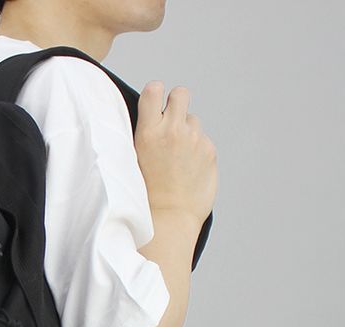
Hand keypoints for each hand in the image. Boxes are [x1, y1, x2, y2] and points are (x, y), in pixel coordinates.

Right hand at [134, 81, 217, 228]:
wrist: (169, 219)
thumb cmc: (147, 194)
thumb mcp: (135, 160)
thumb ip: (147, 134)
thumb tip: (155, 117)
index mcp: (148, 132)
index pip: (154, 89)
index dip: (155, 94)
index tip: (155, 105)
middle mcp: (172, 131)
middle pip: (180, 94)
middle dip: (176, 103)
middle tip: (172, 122)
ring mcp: (194, 139)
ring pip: (193, 120)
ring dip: (187, 131)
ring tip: (179, 157)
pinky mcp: (209, 150)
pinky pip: (204, 140)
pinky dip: (198, 150)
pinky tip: (189, 169)